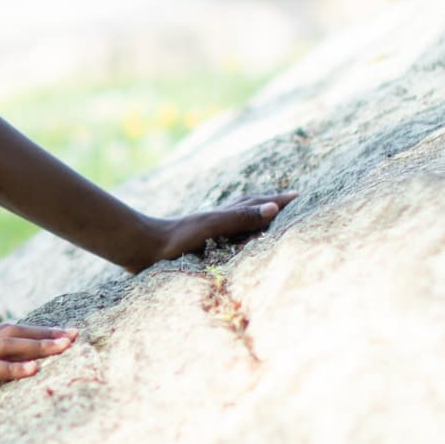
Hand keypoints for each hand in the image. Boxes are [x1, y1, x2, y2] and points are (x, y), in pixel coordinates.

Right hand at [0, 323, 80, 423]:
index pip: (7, 335)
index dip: (36, 333)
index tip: (62, 335)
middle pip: (14, 334)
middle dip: (46, 335)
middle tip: (75, 336)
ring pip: (8, 347)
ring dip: (38, 347)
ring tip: (64, 347)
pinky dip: (14, 370)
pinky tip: (34, 372)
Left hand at [123, 188, 293, 268]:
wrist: (143, 247)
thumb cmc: (177, 239)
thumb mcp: (212, 227)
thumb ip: (240, 218)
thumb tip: (274, 208)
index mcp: (226, 214)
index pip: (260, 205)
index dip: (280, 201)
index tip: (301, 196)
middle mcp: (220, 219)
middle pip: (251, 207)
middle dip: (272, 204)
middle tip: (292, 202)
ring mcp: (210, 230)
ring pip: (239, 219)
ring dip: (256, 216)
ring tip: (270, 216)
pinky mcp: (200, 244)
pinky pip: (228, 235)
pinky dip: (240, 232)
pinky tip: (236, 239)